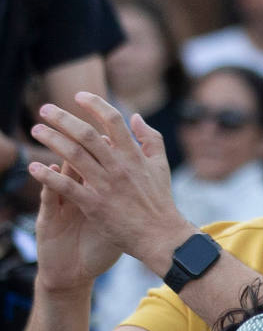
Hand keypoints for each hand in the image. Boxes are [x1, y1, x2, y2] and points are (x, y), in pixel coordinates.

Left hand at [29, 93, 194, 271]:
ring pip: (73, 155)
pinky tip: (33, 167)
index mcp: (135, 155)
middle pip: (87, 134)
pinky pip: (66, 186)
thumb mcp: (161, 165)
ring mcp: (106, 185)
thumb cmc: (159, 199)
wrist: (160, 234)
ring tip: (36, 130)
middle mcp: (119, 166)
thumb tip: (136, 116)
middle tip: (45, 109)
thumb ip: (150, 138)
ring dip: (52, 140)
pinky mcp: (94, 204)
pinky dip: (48, 175)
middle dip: (63, 118)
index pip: (113, 120)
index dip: (95, 104)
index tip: (79, 95)